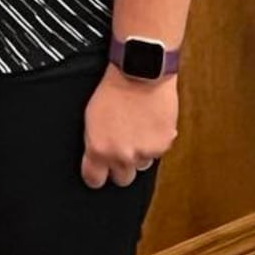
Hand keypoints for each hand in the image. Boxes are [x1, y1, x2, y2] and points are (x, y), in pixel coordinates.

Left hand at [81, 66, 177, 188]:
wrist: (139, 75)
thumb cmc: (112, 91)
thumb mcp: (91, 118)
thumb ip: (95, 143)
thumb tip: (96, 160)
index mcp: (99, 149)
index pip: (94, 179)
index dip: (96, 177)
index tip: (97, 174)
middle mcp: (121, 155)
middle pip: (122, 179)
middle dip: (120, 167)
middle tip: (121, 148)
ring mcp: (144, 152)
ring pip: (141, 165)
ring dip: (139, 154)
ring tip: (136, 130)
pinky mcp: (163, 146)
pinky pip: (157, 153)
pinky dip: (154, 142)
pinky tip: (148, 124)